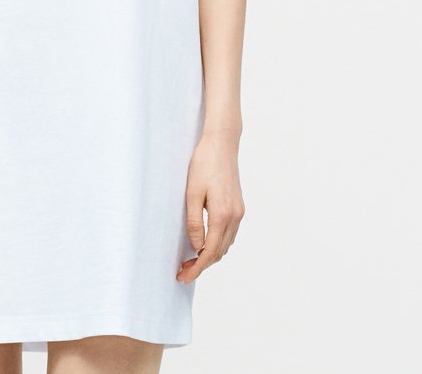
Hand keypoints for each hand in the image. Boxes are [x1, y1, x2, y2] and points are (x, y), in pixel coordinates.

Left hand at [176, 129, 244, 282]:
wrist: (222, 144)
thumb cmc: (204, 164)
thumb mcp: (192, 192)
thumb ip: (194, 221)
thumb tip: (196, 247)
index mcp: (222, 215)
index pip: (210, 253)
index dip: (197, 268)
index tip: (183, 277)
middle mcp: (235, 217)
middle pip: (219, 252)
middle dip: (202, 265)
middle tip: (182, 272)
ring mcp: (239, 212)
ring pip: (226, 245)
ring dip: (210, 256)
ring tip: (190, 260)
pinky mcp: (239, 207)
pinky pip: (229, 234)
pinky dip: (218, 244)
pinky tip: (205, 243)